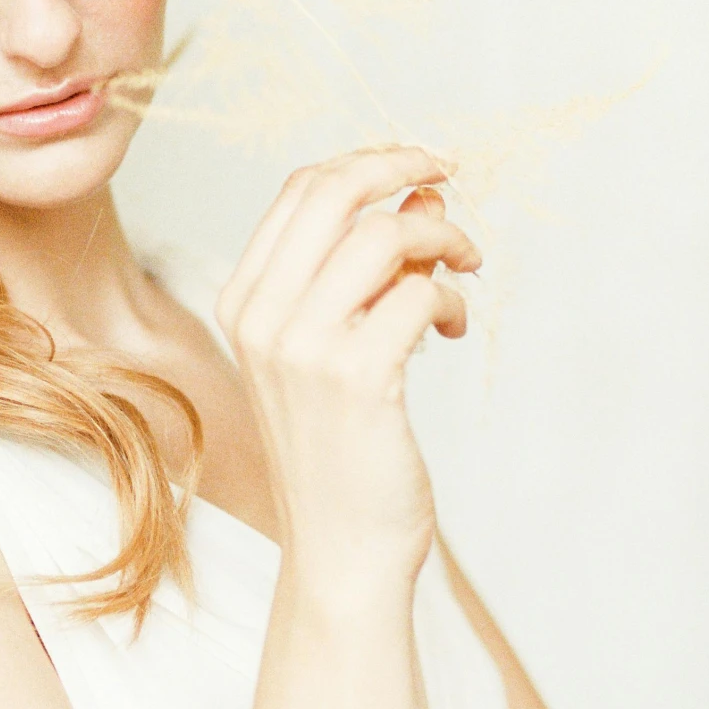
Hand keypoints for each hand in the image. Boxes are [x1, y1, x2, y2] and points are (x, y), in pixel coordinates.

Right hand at [215, 148, 479, 570]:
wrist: (340, 546)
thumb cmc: (341, 448)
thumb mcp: (335, 346)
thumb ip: (366, 272)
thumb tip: (423, 195)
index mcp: (244, 299)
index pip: (302, 190)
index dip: (368, 161)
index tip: (419, 166)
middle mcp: (263, 316)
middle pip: (335, 191)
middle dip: (403, 167)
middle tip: (449, 178)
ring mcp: (304, 347)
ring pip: (384, 235)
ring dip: (442, 238)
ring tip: (464, 267)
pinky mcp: (358, 378)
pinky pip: (421, 294)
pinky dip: (450, 298)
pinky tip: (451, 329)